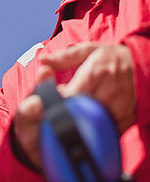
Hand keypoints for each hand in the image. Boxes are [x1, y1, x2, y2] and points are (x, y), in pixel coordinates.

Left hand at [11, 43, 135, 169]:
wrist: (140, 65)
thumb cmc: (110, 57)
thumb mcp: (87, 50)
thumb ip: (64, 57)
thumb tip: (42, 60)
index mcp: (96, 72)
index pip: (71, 94)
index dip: (59, 100)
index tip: (55, 98)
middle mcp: (110, 90)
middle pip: (82, 111)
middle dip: (70, 111)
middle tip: (64, 108)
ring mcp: (120, 106)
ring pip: (95, 123)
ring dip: (83, 121)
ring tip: (77, 114)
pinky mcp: (127, 118)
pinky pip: (108, 131)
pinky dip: (98, 129)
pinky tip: (91, 121)